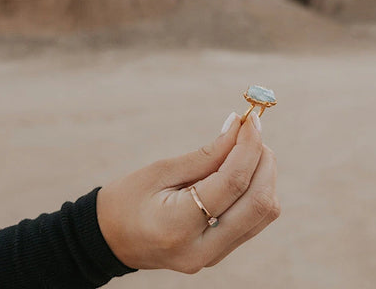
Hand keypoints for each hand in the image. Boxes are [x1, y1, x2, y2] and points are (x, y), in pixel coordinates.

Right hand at [96, 111, 279, 273]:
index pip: (232, 183)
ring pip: (263, 213)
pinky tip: (242, 170)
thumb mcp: (160, 171)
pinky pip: (255, 221)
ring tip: (246, 150)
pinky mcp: (219, 254)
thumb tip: (239, 127)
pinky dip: (257, 190)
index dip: (248, 146)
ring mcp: (212, 256)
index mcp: (177, 226)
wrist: (110, 240)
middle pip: (258, 203)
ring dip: (265, 175)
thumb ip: (206, 154)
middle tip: (252, 133)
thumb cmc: (127, 200)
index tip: (250, 120)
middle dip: (263, 161)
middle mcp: (201, 248)